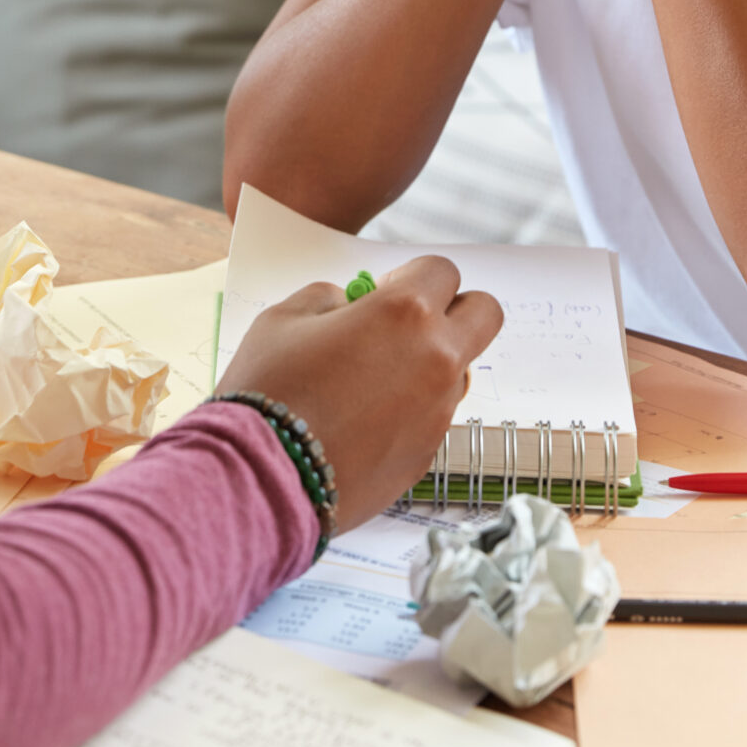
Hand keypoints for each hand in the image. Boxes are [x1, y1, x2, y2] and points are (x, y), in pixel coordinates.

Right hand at [217, 256, 501, 528]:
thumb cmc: (268, 389)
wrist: (261, 475)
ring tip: (368, 384)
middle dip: (455, 310)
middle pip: (485, 314)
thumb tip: (350, 305)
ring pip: (457, 371)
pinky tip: (359, 424)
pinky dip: (408, 413)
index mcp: (406, 312)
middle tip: (408, 325)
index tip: (384, 291)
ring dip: (427, 366)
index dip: (412, 276)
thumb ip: (328, 299)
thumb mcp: (284, 318)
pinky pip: (431, 418)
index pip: (443, 271)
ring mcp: (438, 411)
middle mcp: (437, 358)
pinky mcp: (428, 454)